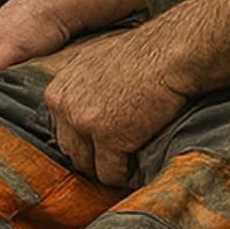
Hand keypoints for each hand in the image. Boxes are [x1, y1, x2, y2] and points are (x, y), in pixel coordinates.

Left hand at [42, 25, 188, 186]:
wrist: (171, 52)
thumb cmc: (144, 56)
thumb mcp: (96, 66)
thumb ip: (81, 91)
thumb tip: (82, 116)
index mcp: (58, 92)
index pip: (62, 133)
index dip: (87, 142)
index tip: (108, 143)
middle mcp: (64, 107)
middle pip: (72, 153)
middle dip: (96, 158)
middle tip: (121, 158)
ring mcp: (83, 123)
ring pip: (89, 168)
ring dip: (111, 169)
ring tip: (132, 162)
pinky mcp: (108, 138)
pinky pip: (111, 174)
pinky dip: (127, 176)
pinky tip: (141, 166)